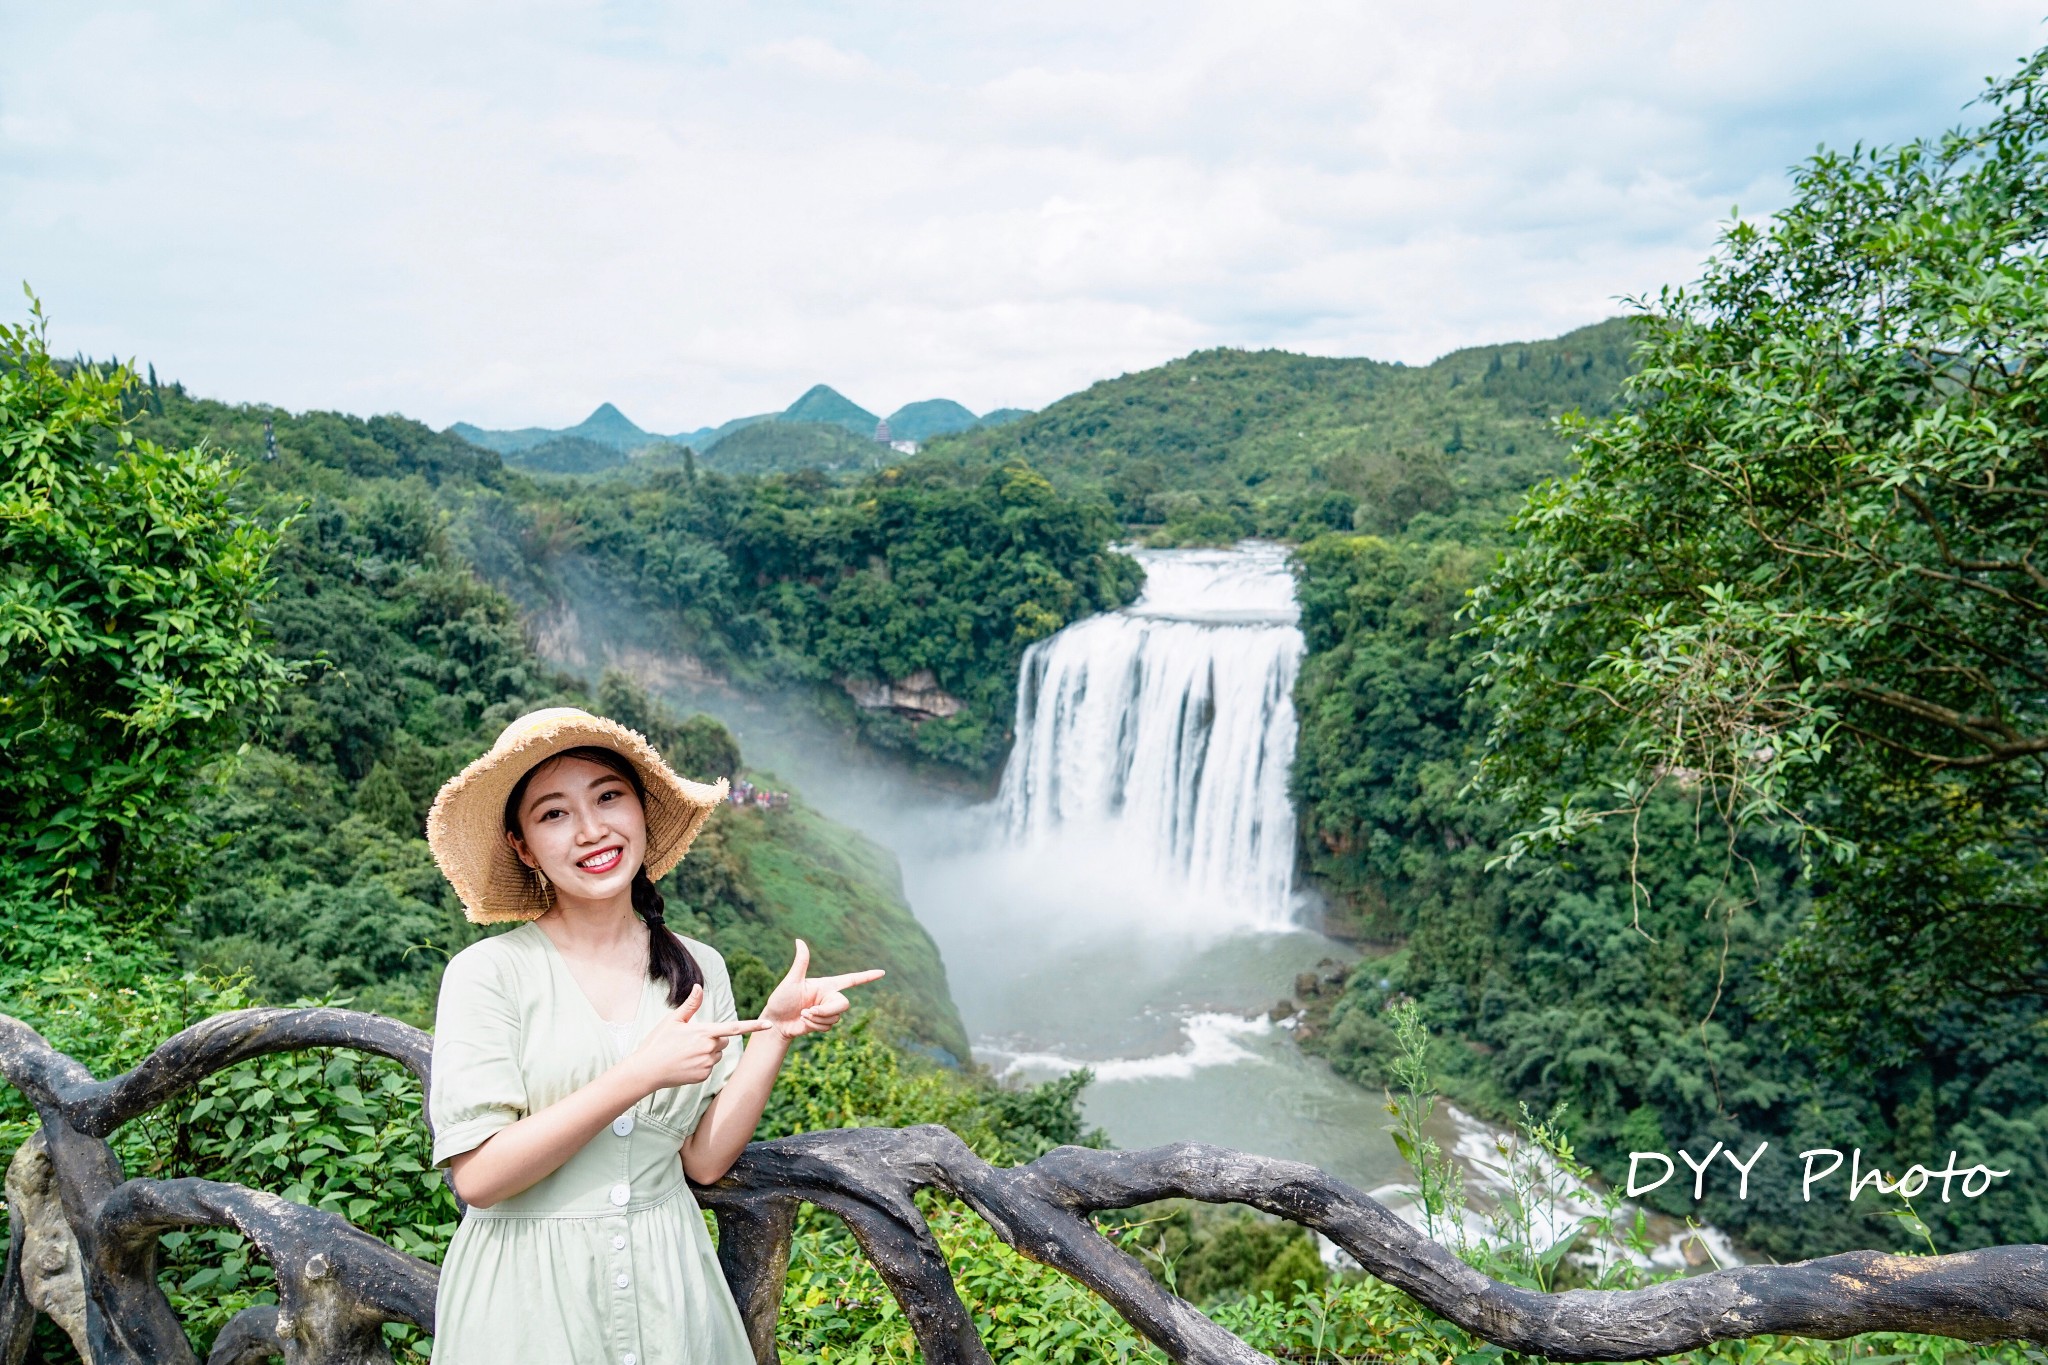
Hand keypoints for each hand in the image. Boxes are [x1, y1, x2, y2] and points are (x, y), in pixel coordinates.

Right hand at [628, 984, 769, 1089]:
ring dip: (707, 1053)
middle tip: (691, 1041)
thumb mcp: (673, 1020)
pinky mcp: (703, 1077)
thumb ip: (691, 1005)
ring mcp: (707, 1064)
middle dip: (713, 1039)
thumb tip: (699, 987)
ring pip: (716, 1055)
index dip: (753, 1026)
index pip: (735, 1028)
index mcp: (704, 1032)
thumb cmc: (658, 1042)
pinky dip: (701, 1065)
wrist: (647, 1070)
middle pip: (723, 1041)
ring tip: (685, 1054)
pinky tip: (685, 1064)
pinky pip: (709, 1067)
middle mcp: (709, 1049)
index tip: (769, 1025)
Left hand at [758, 938, 884, 1039]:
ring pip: (835, 1018)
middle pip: (844, 1005)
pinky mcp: (824, 1024)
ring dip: (816, 1019)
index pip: (851, 979)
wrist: (776, 1022)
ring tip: (802, 1014)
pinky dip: (815, 1026)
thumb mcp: (791, 981)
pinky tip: (804, 1022)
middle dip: (827, 1011)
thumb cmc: (781, 999)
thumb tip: (799, 940)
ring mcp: (827, 1011)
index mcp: (826, 985)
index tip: (882, 972)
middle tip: (808, 1011)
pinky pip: (828, 1027)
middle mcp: (829, 997)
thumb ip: (801, 962)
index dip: (867, 976)